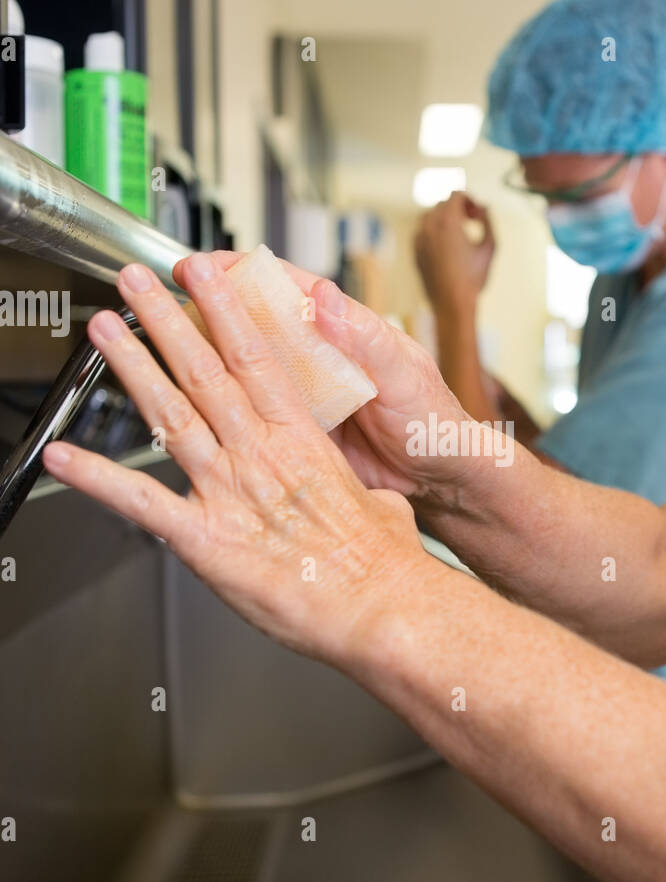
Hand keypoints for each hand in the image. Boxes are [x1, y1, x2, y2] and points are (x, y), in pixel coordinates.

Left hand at [41, 255, 435, 669]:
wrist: (383, 606)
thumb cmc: (385, 564)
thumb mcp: (381, 506)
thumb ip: (359, 495)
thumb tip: (368, 502)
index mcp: (301, 441)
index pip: (255, 357)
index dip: (223, 309)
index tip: (202, 274)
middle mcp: (260, 456)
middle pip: (204, 371)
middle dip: (164, 320)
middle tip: (134, 281)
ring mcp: (231, 492)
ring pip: (171, 414)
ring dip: (132, 368)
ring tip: (104, 329)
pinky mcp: (207, 540)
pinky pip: (141, 502)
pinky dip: (97, 478)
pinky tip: (62, 456)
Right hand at [173, 252, 497, 507]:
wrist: (441, 483)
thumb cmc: (435, 423)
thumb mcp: (404, 376)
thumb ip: (366, 338)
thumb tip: (323, 297)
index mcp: (345, 331)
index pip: (286, 288)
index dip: (241, 274)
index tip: (201, 265)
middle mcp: (320, 358)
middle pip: (254, 323)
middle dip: (208, 310)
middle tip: (162, 301)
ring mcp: (306, 396)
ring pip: (246, 369)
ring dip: (208, 359)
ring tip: (163, 352)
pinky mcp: (298, 434)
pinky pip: (254, 415)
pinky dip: (225, 411)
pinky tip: (194, 410)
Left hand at [413, 191, 494, 314]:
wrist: (452, 303)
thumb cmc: (473, 278)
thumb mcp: (490, 246)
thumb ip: (488, 221)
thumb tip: (485, 207)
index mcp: (448, 222)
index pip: (456, 194)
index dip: (470, 200)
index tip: (478, 215)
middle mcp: (429, 227)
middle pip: (443, 204)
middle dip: (459, 208)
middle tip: (473, 222)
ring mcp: (419, 239)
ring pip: (430, 216)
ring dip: (446, 218)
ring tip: (460, 232)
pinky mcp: (415, 251)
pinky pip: (423, 231)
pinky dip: (435, 231)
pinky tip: (449, 245)